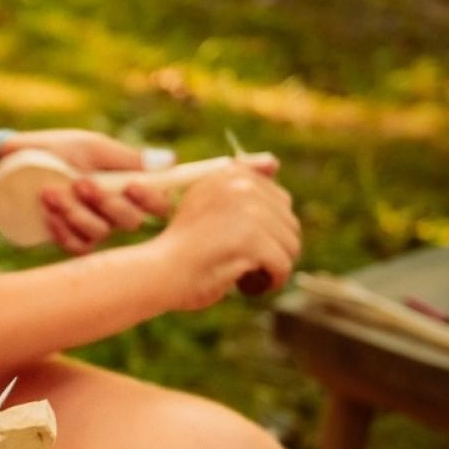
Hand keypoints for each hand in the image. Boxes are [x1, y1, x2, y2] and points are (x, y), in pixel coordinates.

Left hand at [1, 129, 174, 254]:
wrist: (3, 165)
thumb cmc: (50, 150)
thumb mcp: (89, 148)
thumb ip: (126, 158)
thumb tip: (170, 159)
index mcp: (125, 185)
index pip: (158, 204)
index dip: (153, 200)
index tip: (133, 185)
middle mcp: (113, 210)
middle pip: (132, 222)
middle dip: (107, 203)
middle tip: (81, 183)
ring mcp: (91, 226)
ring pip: (101, 233)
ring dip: (76, 213)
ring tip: (50, 192)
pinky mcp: (68, 239)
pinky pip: (78, 247)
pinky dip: (64, 230)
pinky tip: (47, 214)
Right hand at [152, 159, 299, 308]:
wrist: (157, 273)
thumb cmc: (182, 246)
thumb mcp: (207, 204)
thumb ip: (239, 183)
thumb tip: (274, 162)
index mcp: (229, 173)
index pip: (279, 199)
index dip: (267, 229)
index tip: (242, 244)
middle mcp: (239, 183)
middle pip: (289, 223)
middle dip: (273, 249)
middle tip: (241, 263)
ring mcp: (246, 210)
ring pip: (291, 246)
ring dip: (272, 267)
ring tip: (244, 274)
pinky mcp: (250, 238)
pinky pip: (283, 266)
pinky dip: (270, 282)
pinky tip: (247, 286)